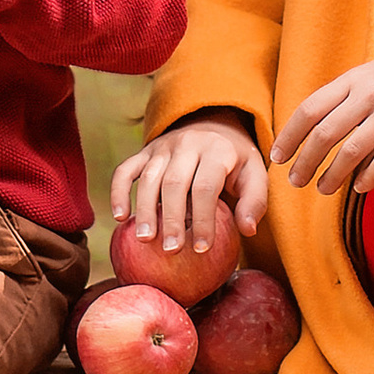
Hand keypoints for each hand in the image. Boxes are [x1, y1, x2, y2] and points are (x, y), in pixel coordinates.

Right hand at [109, 113, 268, 252]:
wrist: (213, 123)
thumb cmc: (235, 161)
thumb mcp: (255, 174)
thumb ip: (254, 201)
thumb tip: (248, 230)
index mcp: (217, 150)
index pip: (206, 187)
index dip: (204, 219)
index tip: (202, 249)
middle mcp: (188, 144)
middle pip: (175, 183)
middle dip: (172, 218)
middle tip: (171, 250)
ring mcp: (163, 147)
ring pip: (149, 178)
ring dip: (145, 209)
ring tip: (146, 239)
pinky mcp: (145, 151)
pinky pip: (126, 169)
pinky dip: (119, 191)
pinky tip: (120, 217)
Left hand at [272, 33, 373, 198]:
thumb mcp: (373, 73)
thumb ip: (346, 95)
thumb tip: (316, 129)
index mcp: (354, 77)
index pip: (310, 108)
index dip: (289, 135)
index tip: (277, 157)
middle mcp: (370, 93)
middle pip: (325, 133)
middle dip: (305, 161)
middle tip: (294, 181)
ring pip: (351, 150)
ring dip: (332, 175)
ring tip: (321, 189)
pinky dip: (369, 177)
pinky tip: (359, 188)